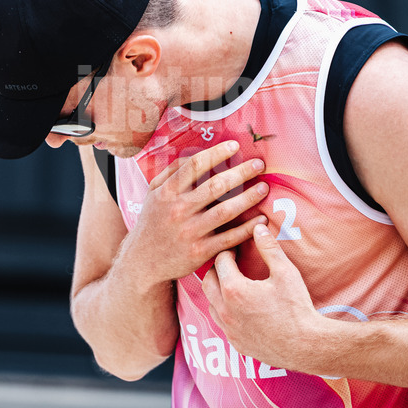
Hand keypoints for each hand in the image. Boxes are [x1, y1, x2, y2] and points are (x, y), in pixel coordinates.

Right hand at [125, 140, 269, 283]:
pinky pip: (229, 238)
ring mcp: (190, 232)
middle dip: (241, 173)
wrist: (143, 261)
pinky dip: (247, 229)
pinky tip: (262, 220)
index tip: (235, 146)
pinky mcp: (199, 252)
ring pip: (226, 211)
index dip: (217, 153)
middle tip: (259, 164)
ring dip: (249, 198)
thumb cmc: (153, 222)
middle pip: (216, 186)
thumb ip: (171, 172)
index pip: (195, 165)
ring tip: (264, 188)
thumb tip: (194, 154)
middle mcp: (179, 210)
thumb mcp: (153, 193)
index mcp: (168, 192)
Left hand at [202, 223, 320, 371]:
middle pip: (208, 281)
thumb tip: (258, 227)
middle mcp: (225, 310)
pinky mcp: (235, 342)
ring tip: (234, 284)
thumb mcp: (286, 272)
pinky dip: (225, 311)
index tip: (236, 249)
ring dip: (218, 291)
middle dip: (217, 269)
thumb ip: (269, 248)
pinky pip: (221, 322)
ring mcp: (228, 329)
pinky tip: (240, 307)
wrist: (306, 346)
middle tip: (231, 264)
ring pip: (210, 303)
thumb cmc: (297, 308)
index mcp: (234, 289)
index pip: (220, 261)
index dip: (228, 252)